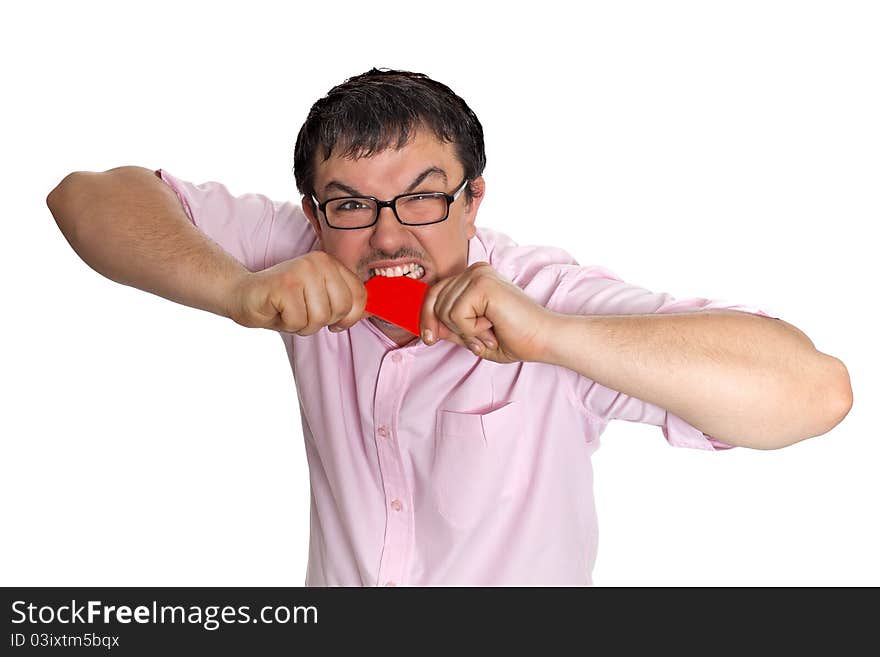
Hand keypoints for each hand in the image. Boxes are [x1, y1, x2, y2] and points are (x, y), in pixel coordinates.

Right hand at [227, 251, 365, 334]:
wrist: (244, 295)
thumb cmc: (285, 302)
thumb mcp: (321, 299)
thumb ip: (345, 302)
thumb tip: (372, 313)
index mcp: (331, 263)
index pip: (360, 296)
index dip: (349, 317)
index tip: (333, 320)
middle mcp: (319, 262)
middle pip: (341, 308)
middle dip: (322, 321)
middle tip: (302, 312)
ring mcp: (301, 271)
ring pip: (320, 317)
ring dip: (302, 324)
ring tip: (289, 311)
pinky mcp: (284, 285)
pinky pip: (298, 321)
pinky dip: (287, 324)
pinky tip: (278, 310)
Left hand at [419, 262, 552, 363]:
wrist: (543, 339)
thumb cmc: (515, 338)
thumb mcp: (472, 335)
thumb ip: (450, 328)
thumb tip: (427, 327)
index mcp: (473, 278)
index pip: (434, 293)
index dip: (426, 317)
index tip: (430, 339)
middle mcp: (474, 271)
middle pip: (434, 302)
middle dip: (450, 329)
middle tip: (479, 339)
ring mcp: (478, 275)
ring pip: (444, 311)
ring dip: (466, 332)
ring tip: (490, 332)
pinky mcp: (483, 284)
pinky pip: (456, 315)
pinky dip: (471, 331)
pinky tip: (492, 328)